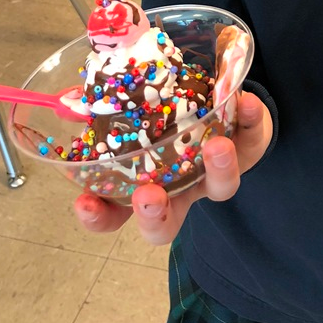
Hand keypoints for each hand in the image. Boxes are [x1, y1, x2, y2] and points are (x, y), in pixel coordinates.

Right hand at [73, 91, 271, 244]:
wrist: (219, 102)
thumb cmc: (166, 115)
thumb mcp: (131, 112)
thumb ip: (101, 108)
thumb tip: (69, 98)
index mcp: (144, 184)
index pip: (114, 215)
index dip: (98, 217)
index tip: (84, 203)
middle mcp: (180, 188)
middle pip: (166, 224)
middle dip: (155, 216)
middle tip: (147, 197)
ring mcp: (215, 174)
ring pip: (220, 189)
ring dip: (218, 170)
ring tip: (216, 146)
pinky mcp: (247, 149)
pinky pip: (253, 139)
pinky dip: (251, 120)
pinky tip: (246, 102)